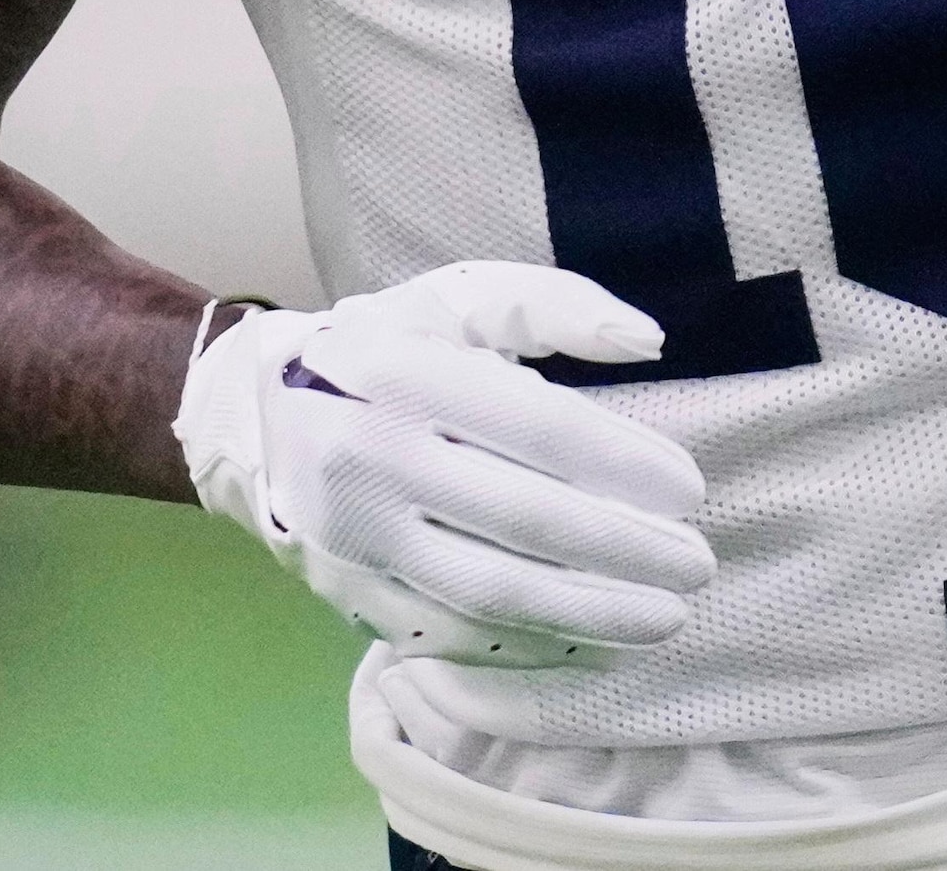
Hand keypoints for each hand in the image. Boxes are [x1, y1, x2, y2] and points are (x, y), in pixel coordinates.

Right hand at [170, 261, 714, 667]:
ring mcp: (357, 540)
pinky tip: (594, 644)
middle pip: (524, 520)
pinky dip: (531, 646)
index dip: (624, 464)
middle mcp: (373, 460)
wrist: (248, 419)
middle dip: (625, 551)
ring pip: (492, 592)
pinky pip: (453, 634)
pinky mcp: (349, 596)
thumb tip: (648, 340)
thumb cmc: (380, 350)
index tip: (692, 491)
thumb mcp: (457, 300)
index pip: (537, 429)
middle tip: (698, 567)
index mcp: (404, 376)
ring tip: (664, 617)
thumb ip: (555, 306)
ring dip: (590, 613)